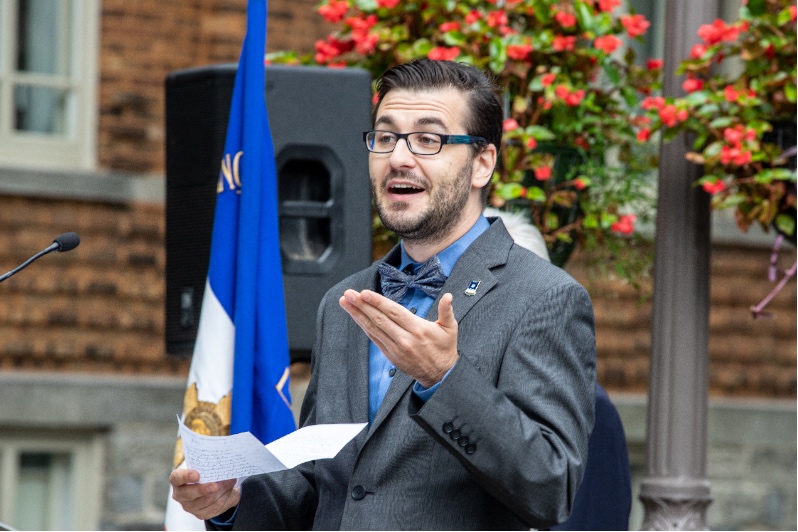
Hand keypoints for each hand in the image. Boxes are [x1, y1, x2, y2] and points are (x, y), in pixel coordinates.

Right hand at [170, 467, 239, 520]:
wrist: (210, 486)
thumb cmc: (205, 473)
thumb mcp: (204, 466)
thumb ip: (209, 465)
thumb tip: (222, 464)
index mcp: (177, 479)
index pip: (177, 478)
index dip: (186, 476)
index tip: (197, 475)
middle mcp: (180, 495)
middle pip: (190, 494)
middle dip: (204, 489)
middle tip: (216, 485)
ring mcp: (189, 506)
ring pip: (206, 500)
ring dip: (221, 490)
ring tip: (231, 481)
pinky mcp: (200, 514)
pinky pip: (215, 507)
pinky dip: (225, 497)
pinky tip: (229, 490)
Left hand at [339, 289, 458, 387]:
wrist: (441, 375)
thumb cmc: (445, 349)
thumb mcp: (450, 328)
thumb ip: (447, 311)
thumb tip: (448, 296)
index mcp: (418, 329)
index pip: (393, 312)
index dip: (377, 302)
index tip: (363, 293)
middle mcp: (404, 339)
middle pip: (379, 319)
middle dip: (361, 305)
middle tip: (348, 294)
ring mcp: (395, 348)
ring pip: (373, 328)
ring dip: (357, 315)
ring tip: (346, 302)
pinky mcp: (390, 355)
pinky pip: (374, 339)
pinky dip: (364, 327)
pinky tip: (355, 317)